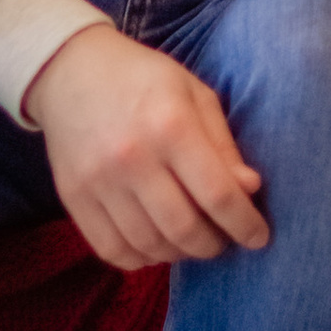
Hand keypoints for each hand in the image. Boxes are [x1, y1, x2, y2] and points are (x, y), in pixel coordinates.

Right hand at [23, 22, 268, 272]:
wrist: (71, 71)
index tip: (259, 238)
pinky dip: (141, 259)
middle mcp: (133, 158)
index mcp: (171, 125)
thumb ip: (223, 145)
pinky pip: (112, 250)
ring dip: (180, 254)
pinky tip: (155, 244)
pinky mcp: (72, 198)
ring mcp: (98, 182)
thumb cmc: (144, 79)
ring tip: (191, 240)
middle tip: (223, 240)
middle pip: (184, 229)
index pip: (217, 194)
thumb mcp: (194, 94)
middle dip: (214, 245)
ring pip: (150, 246)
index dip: (245, 224)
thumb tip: (250, 189)